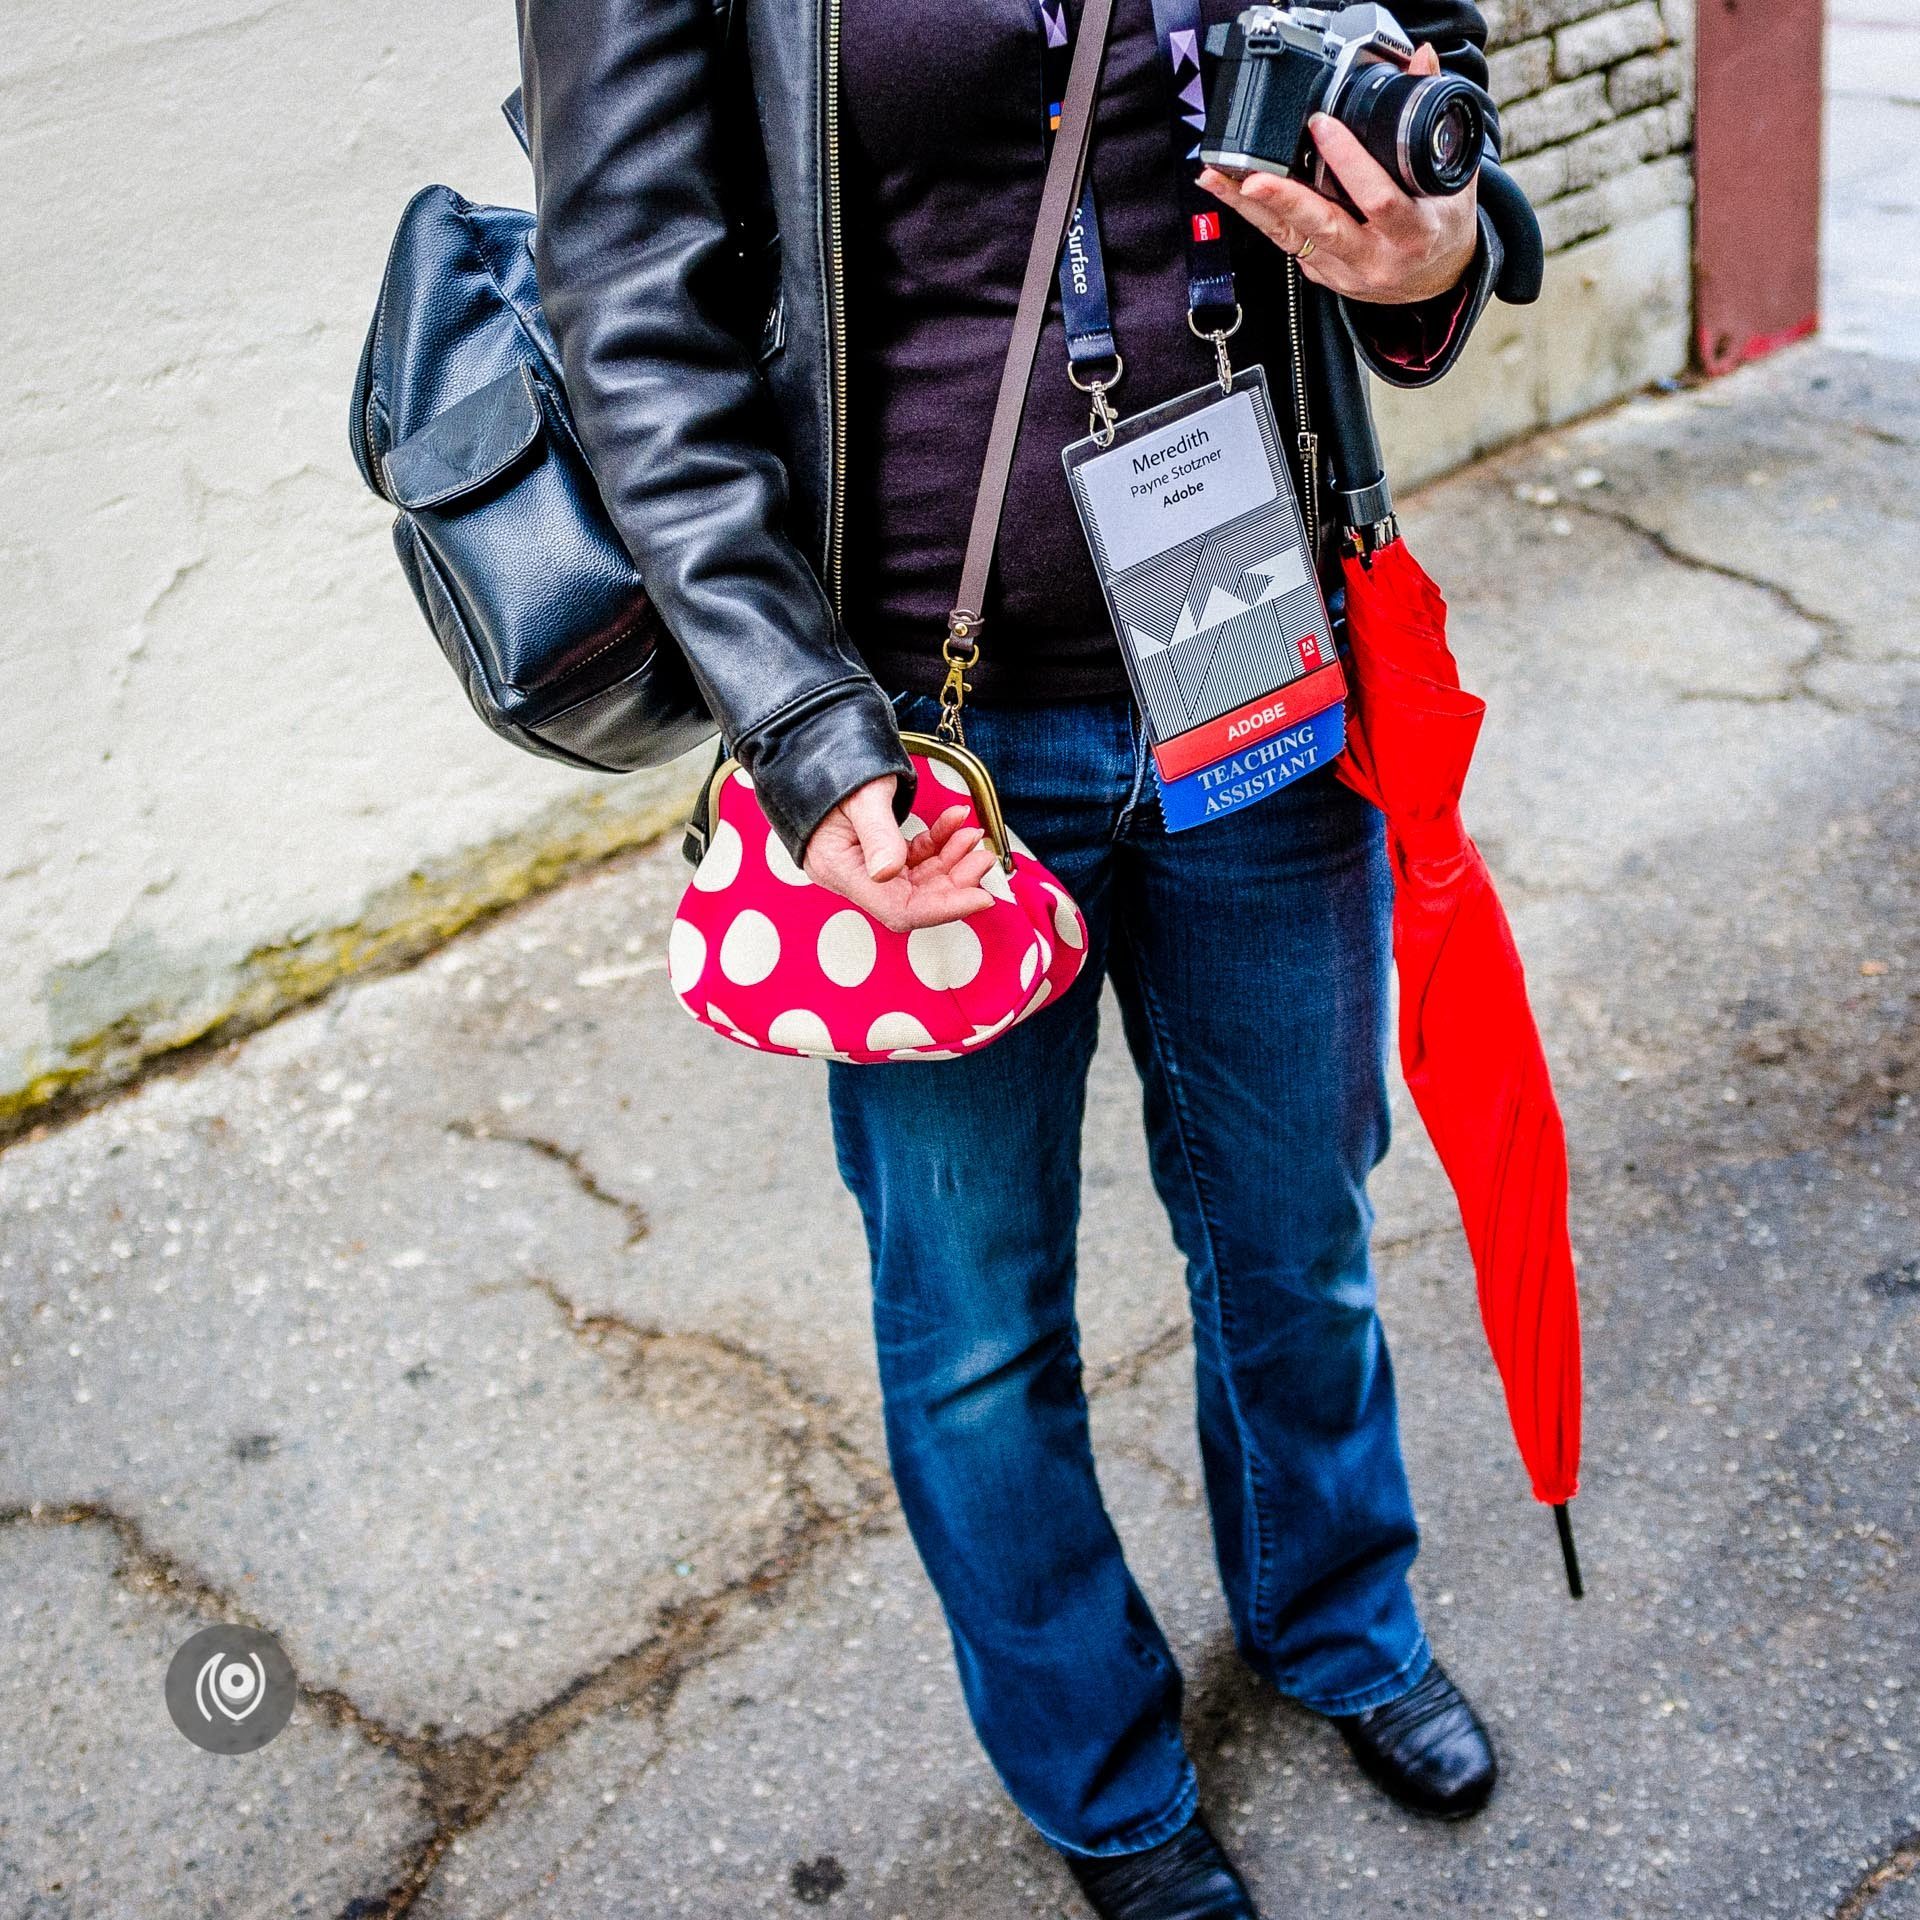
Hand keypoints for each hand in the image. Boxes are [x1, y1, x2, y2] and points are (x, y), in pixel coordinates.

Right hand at [802, 776, 997, 932]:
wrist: (812, 741)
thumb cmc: (832, 762)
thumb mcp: (862, 795)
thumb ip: (878, 834)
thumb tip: (889, 872)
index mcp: (840, 869)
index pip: (898, 909)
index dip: (943, 908)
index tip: (980, 897)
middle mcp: (851, 874)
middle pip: (913, 897)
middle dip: (955, 880)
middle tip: (984, 856)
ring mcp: (863, 863)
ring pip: (918, 877)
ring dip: (951, 858)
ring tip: (972, 833)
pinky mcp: (874, 849)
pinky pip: (913, 856)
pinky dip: (938, 841)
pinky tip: (955, 821)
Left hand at [1197, 44, 1477, 305]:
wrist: (1437, 279)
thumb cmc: (1442, 224)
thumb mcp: (1453, 176)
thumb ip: (1436, 118)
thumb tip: (1421, 61)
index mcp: (1412, 232)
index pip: (1378, 199)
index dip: (1350, 163)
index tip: (1324, 126)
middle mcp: (1374, 257)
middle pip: (1322, 228)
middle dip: (1284, 200)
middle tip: (1252, 178)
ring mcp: (1343, 271)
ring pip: (1290, 237)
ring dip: (1250, 207)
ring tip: (1216, 178)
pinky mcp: (1321, 274)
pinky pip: (1283, 242)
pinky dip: (1255, 216)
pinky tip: (1231, 193)